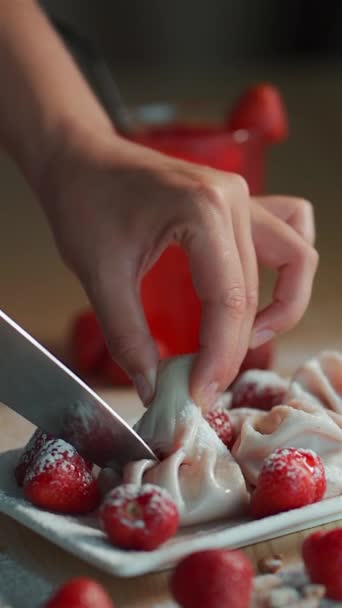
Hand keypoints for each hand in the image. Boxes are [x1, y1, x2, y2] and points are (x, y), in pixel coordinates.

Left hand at [40, 126, 317, 408]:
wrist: (79, 158)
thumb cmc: (83, 202)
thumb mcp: (99, 275)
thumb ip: (128, 337)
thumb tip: (151, 387)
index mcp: (202, 211)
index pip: (229, 301)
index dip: (218, 358)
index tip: (199, 394)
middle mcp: (234, 199)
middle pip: (255, 290)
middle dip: (234, 346)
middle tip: (206, 382)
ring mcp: (241, 196)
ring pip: (293, 259)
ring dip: (281, 306)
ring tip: (245, 340)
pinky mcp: (237, 202)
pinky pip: (288, 231)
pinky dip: (285, 270)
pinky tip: (260, 294)